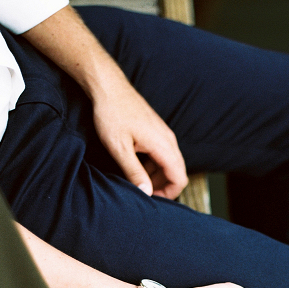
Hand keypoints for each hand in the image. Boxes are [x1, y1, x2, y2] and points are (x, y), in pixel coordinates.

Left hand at [92, 79, 187, 198]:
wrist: (108, 86)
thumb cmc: (111, 114)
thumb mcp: (120, 148)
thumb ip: (134, 172)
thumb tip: (146, 193)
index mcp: (163, 145)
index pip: (180, 178)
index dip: (169, 194)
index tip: (152, 201)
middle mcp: (168, 140)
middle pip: (177, 172)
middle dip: (164, 187)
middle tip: (144, 195)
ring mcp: (163, 134)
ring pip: (169, 164)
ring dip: (157, 177)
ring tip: (137, 182)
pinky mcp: (156, 131)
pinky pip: (162, 154)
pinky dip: (153, 165)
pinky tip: (136, 166)